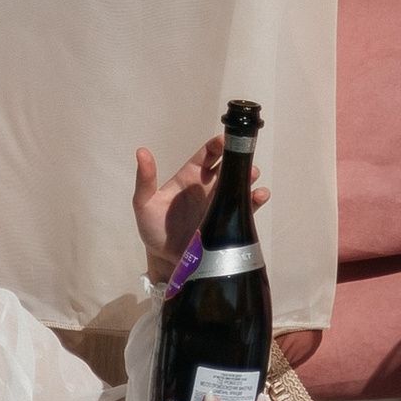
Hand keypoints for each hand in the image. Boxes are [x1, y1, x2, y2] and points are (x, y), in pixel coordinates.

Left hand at [133, 138, 272, 276]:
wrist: (165, 260)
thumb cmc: (153, 228)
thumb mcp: (144, 203)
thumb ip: (145, 179)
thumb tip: (141, 152)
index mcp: (191, 177)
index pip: (208, 154)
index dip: (218, 144)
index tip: (224, 139)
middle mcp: (208, 187)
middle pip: (228, 165)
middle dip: (238, 158)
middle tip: (244, 157)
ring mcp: (220, 204)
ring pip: (239, 184)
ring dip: (248, 177)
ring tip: (251, 175)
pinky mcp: (228, 222)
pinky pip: (246, 207)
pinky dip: (255, 200)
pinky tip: (258, 196)